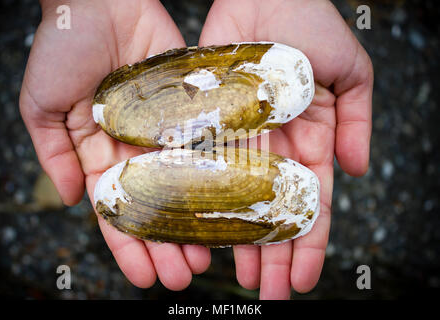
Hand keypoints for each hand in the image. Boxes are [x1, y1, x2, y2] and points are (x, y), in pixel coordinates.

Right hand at [20, 0, 210, 290]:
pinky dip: (217, 175)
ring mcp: (167, 130)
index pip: (118, 210)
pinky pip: (206, 145)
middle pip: (157, 205)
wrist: (99, 1)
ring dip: (195, 221)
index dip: (129, 246)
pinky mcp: (191, 107)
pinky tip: (229, 205)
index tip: (144, 277)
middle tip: (184, 277)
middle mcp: (137, 147)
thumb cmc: (63, 48)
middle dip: (168, 243)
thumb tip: (75, 199)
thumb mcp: (43, 105)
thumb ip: (54, 152)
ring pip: (186, 184)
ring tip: (208, 257)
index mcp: (101, 153)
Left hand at [199, 0, 372, 298]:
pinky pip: (201, 168)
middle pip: (271, 211)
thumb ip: (356, 120)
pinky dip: (202, 202)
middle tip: (270, 295)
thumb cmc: (308, 22)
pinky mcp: (205, 124)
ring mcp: (236, 139)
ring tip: (240, 280)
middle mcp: (271, 148)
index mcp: (309, 141)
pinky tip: (202, 234)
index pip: (310, 202)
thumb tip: (356, 171)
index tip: (306, 280)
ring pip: (236, 201)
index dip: (310, 243)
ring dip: (239, 241)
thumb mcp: (350, 70)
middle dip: (274, 255)